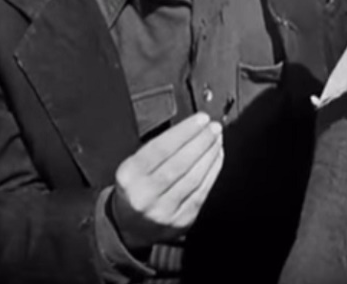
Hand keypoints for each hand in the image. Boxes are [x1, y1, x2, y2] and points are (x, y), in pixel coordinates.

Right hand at [110, 112, 223, 250]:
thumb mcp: (132, 166)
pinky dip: (212, 172)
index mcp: (129, 176)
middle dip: (201, 141)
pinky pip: (202, 192)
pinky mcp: (181, 221)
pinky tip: (216, 158)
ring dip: (209, 155)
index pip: (160, 148)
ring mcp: (164, 210)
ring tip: (217, 139)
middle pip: (180, 163)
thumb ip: (156, 149)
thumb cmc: (134, 190)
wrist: (129, 227)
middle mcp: (145, 195)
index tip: (200, 120)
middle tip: (214, 127)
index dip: (184, 131)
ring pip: (193, 178)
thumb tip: (190, 128)